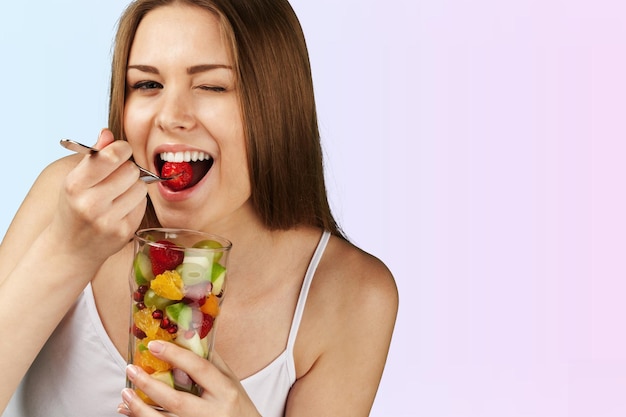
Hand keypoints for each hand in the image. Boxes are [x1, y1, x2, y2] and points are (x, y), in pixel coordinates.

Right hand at [49, 128, 146, 263]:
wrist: (70, 249)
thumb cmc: (73, 208)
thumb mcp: (75, 180)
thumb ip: (94, 156)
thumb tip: (109, 133)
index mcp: (74, 185)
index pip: (111, 156)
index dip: (121, 149)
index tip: (120, 151)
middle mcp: (90, 204)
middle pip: (131, 170)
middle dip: (128, 169)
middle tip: (117, 176)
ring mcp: (108, 220)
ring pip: (140, 187)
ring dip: (133, 186)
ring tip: (117, 194)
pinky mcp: (124, 232)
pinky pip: (143, 205)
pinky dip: (135, 203)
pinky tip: (121, 209)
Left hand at [118, 341, 260, 416]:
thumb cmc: (239, 408)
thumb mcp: (232, 383)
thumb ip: (212, 362)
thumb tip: (188, 337)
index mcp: (226, 392)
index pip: (199, 369)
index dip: (175, 355)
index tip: (154, 345)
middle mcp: (212, 412)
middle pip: (176, 399)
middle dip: (150, 384)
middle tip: (131, 369)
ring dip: (140, 408)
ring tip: (125, 394)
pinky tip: (130, 411)